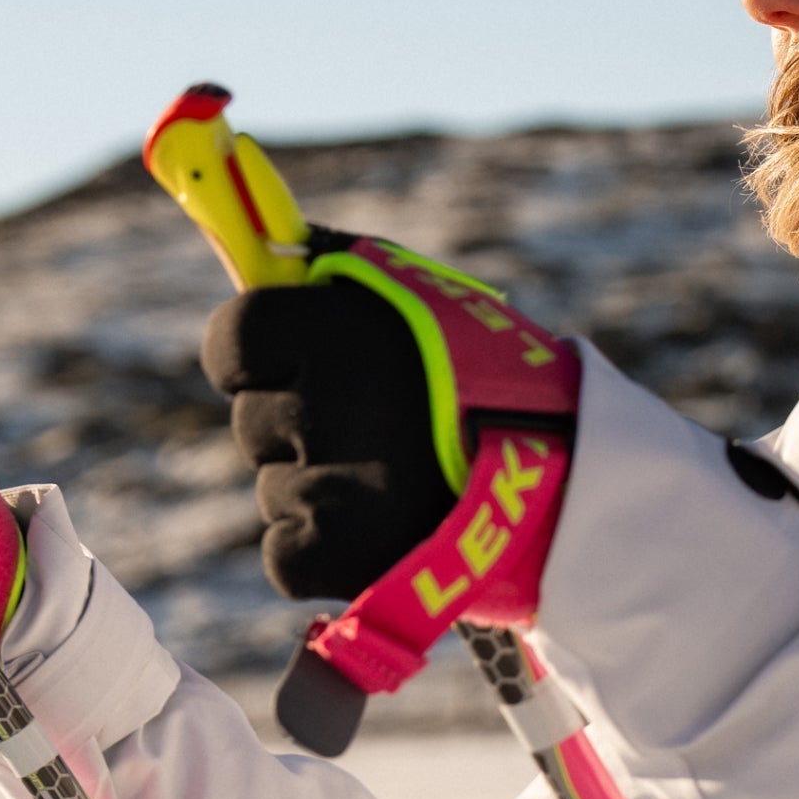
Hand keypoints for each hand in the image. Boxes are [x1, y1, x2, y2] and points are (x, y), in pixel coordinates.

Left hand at [202, 267, 468, 601]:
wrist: (568, 477)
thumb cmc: (492, 373)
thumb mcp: (416, 292)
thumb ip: (332, 270)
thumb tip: (260, 242)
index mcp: (324, 330)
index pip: (229, 343)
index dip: (255, 362)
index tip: (292, 371)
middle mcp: (313, 404)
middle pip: (253, 424)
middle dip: (298, 431)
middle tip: (376, 436)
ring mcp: (321, 483)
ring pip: (274, 491)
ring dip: (319, 492)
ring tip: (397, 486)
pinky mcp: (335, 554)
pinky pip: (285, 555)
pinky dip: (320, 553)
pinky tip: (376, 535)